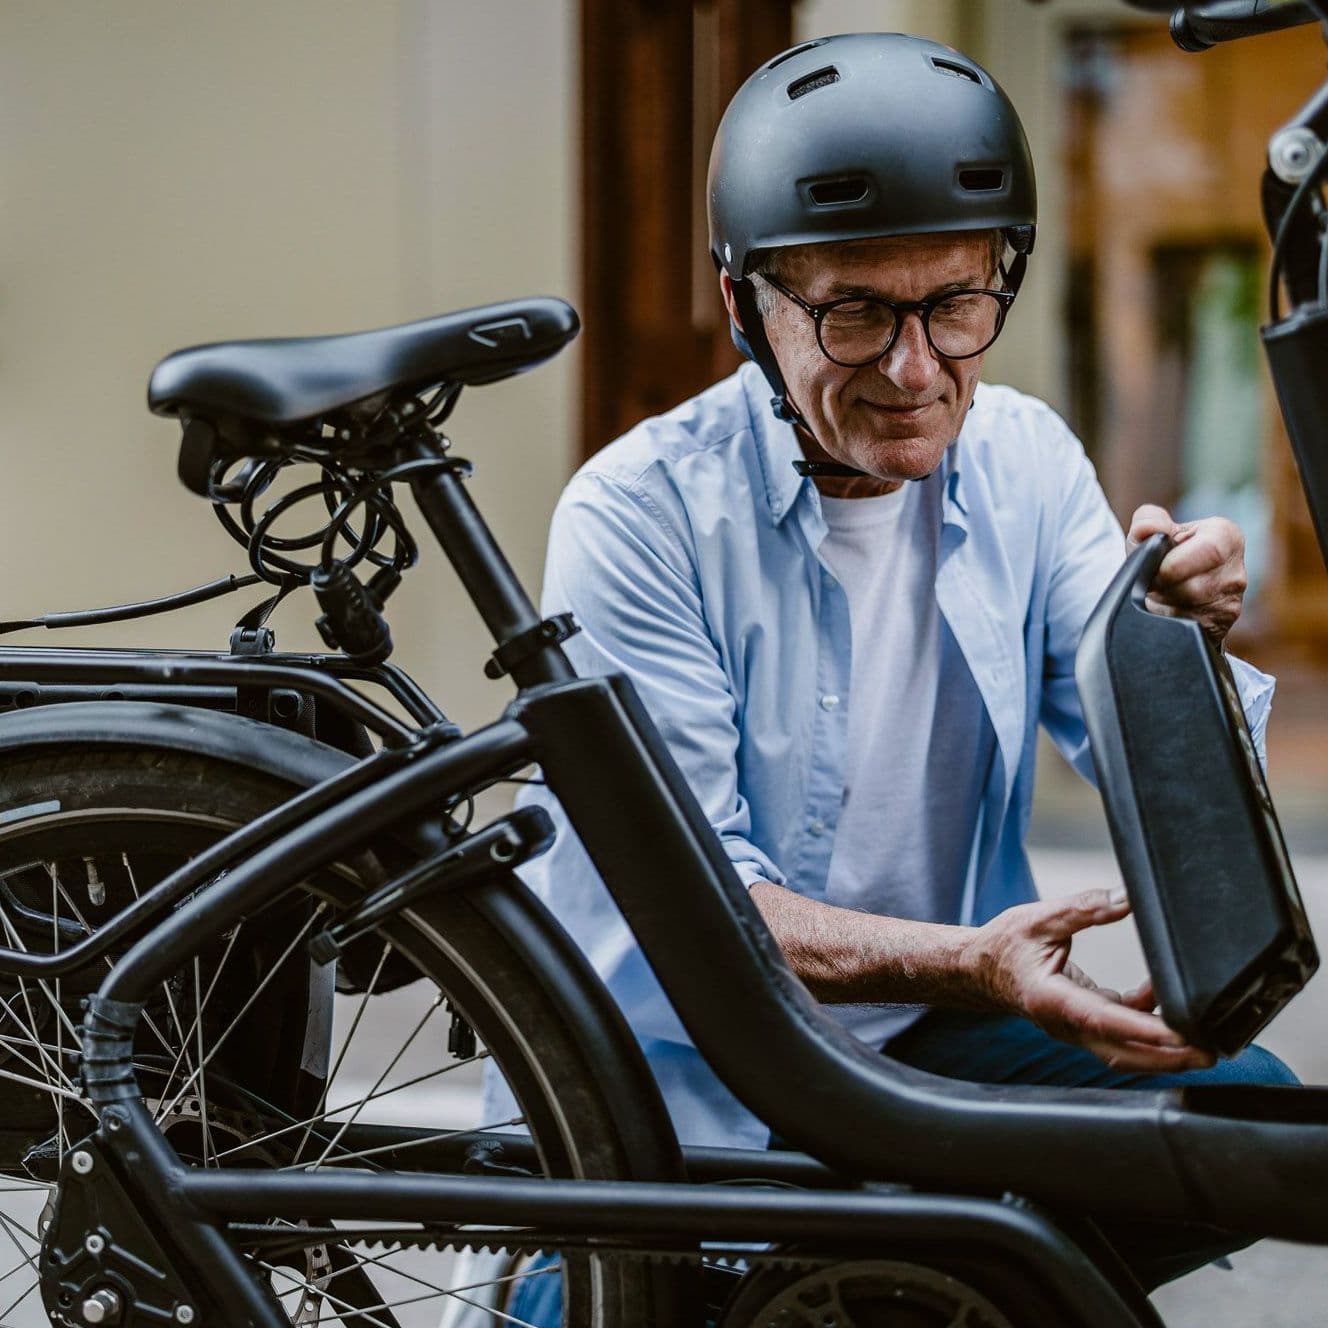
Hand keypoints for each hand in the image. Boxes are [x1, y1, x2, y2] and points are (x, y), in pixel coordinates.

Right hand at [965, 890, 1214, 1072]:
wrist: (979, 969)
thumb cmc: (1004, 945)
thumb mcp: (1040, 918)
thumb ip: (1085, 909)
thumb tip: (1128, 897)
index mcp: (1051, 998)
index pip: (1104, 1019)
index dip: (1144, 1029)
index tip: (1179, 1034)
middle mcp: (1066, 1023)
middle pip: (1124, 1053)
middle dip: (1169, 1057)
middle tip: (1211, 1050)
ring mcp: (1076, 1029)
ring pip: (1127, 1052)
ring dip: (1165, 1050)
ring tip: (1204, 1037)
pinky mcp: (1085, 1024)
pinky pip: (1123, 1033)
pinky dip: (1149, 1023)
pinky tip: (1161, 995)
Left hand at [1127, 504, 1246, 647]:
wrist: (1173, 589)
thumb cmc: (1164, 555)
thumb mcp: (1152, 532)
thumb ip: (1147, 521)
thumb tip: (1150, 528)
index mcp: (1226, 537)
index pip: (1209, 550)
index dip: (1173, 563)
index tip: (1154, 568)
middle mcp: (1236, 570)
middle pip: (1196, 585)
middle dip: (1164, 587)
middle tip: (1151, 584)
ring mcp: (1232, 601)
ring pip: (1191, 609)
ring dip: (1165, 604)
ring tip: (1160, 594)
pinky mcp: (1221, 626)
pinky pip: (1189, 627)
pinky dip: (1170, 619)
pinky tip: (1167, 609)